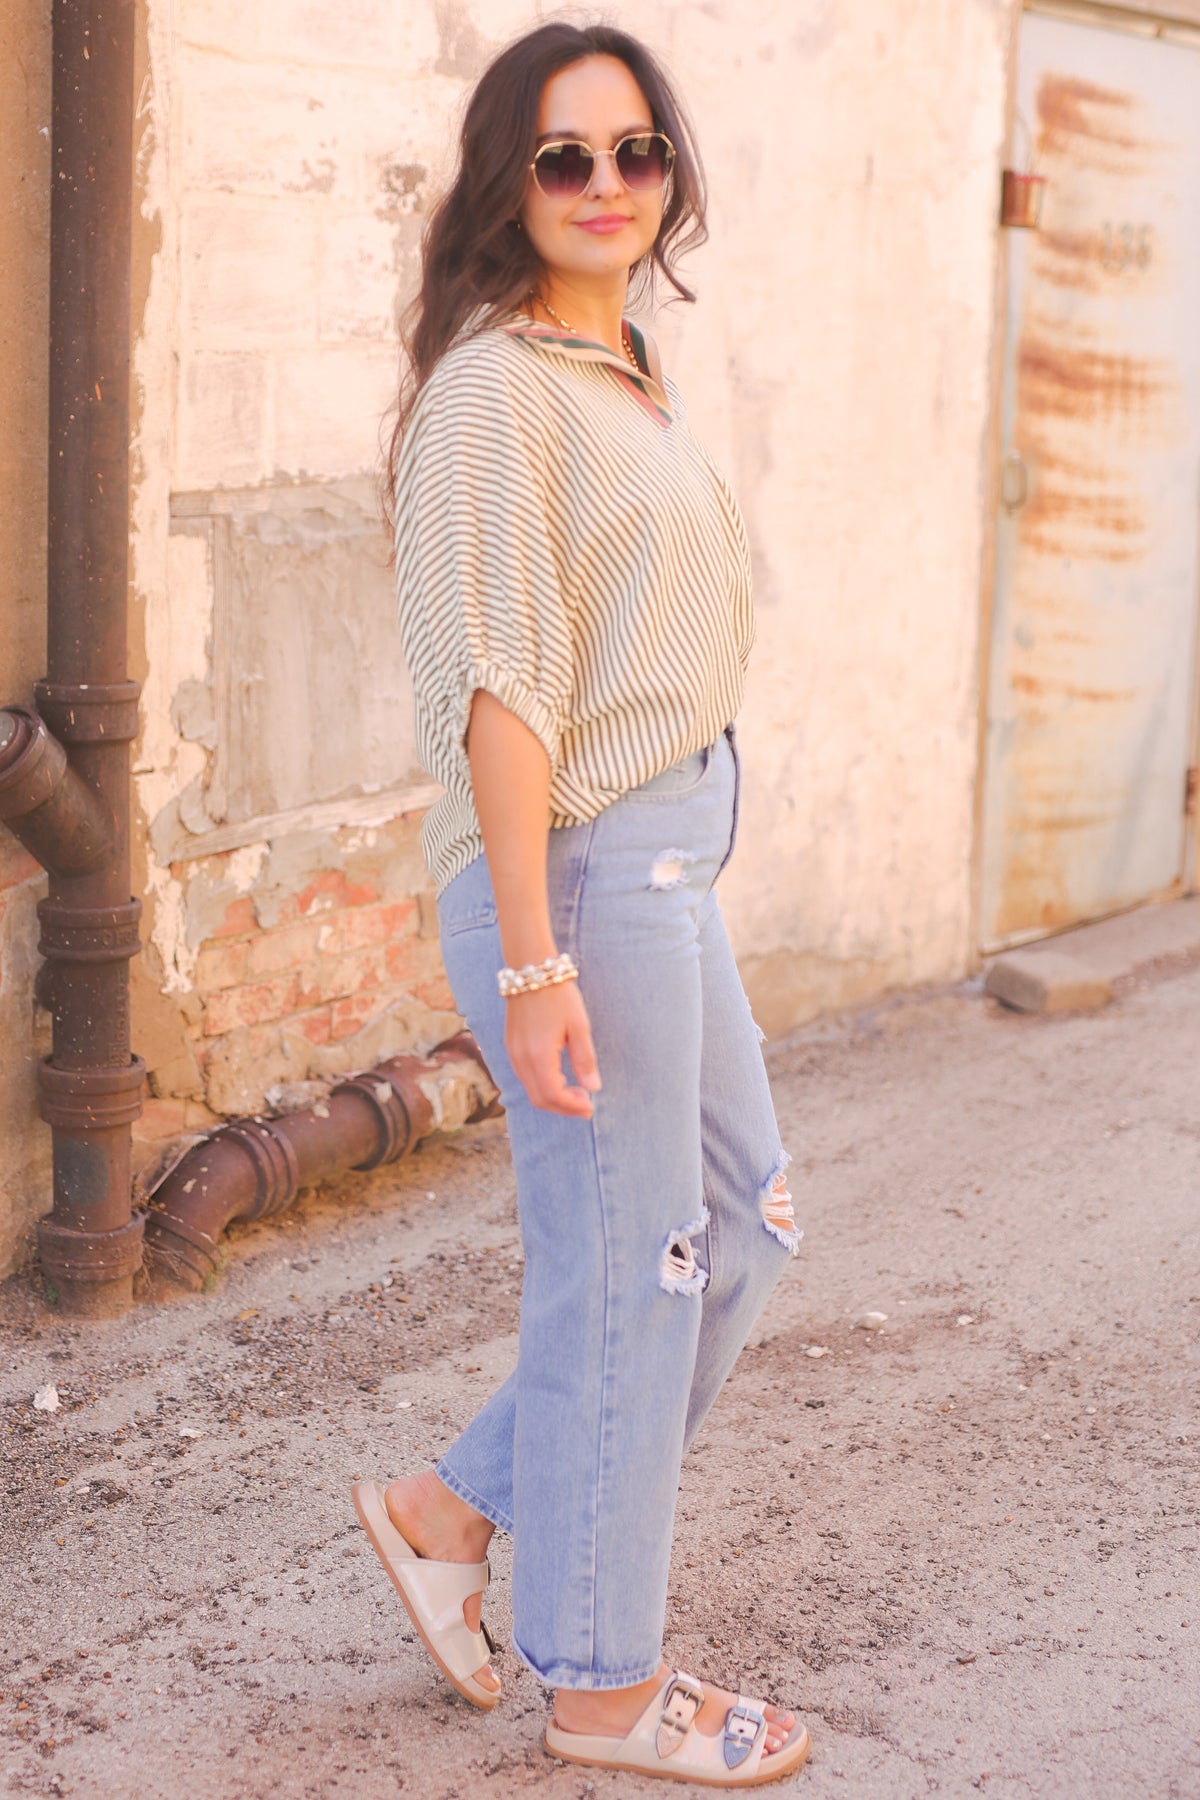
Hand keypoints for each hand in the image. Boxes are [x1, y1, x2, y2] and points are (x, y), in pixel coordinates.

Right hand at [504, 980, 600, 1116]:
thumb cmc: (559, 996)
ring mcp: (513, 1053)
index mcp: (538, 1054)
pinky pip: (524, 1077)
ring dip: (552, 1098)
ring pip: (530, 1090)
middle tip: (586, 1104)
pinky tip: (560, 1078)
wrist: (531, 971)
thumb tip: (594, 1088)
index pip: (553, 1094)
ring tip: (576, 1092)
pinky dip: (542, 1086)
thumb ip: (585, 1059)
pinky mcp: (511, 1046)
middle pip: (539, 1099)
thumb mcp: (579, 1027)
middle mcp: (521, 1058)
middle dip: (563, 1108)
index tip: (591, 1107)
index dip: (572, 1106)